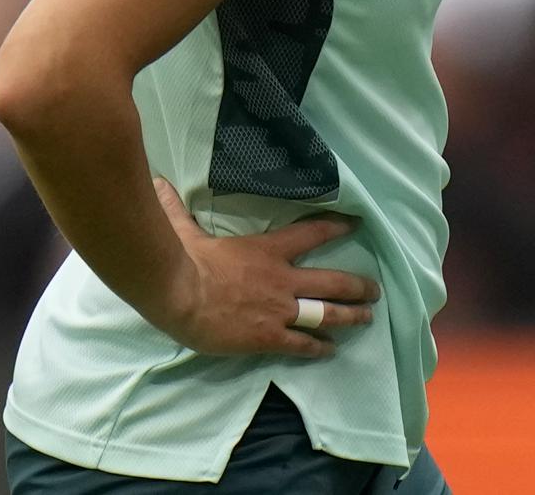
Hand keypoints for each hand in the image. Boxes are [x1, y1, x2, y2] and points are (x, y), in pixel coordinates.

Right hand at [150, 176, 379, 358]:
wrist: (180, 295)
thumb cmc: (185, 262)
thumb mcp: (185, 231)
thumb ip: (178, 211)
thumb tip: (159, 184)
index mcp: (267, 250)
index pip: (311, 233)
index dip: (336, 227)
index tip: (355, 225)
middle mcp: (282, 279)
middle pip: (332, 281)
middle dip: (358, 286)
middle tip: (375, 290)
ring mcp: (279, 309)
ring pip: (326, 313)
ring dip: (351, 316)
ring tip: (367, 318)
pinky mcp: (269, 337)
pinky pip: (303, 344)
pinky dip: (320, 347)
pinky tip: (331, 349)